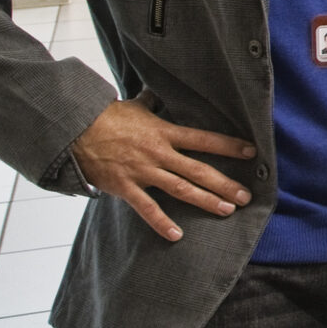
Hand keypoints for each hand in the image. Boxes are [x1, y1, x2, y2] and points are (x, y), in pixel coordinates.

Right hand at [71, 94, 254, 242]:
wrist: (74, 130)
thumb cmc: (105, 117)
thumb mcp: (134, 106)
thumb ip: (151, 103)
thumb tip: (157, 92)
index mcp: (164, 132)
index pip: (204, 139)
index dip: (229, 146)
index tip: (252, 152)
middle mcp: (159, 153)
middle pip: (199, 170)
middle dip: (225, 183)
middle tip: (246, 196)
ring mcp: (143, 171)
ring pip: (181, 189)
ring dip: (205, 201)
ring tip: (226, 210)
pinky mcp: (125, 187)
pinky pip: (147, 208)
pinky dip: (161, 223)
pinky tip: (176, 235)